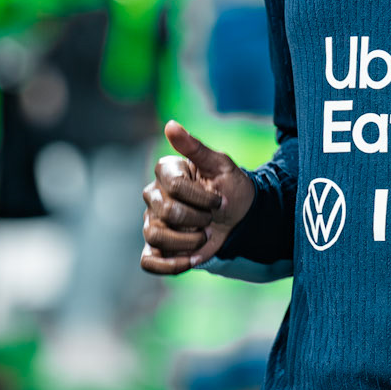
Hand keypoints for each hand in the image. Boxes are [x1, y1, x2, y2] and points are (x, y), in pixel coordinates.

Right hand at [140, 120, 254, 275]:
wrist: (241, 217)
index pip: (174, 186)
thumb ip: (195, 147)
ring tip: (204, 235)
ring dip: (188, 241)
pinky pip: (149, 261)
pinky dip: (170, 265)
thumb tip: (170, 124)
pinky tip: (190, 260)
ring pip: (156, 236)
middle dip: (198, 218)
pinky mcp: (157, 247)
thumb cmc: (230, 188)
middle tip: (211, 216)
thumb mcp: (221, 165)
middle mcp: (154, 195)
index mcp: (166, 172)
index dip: (201, 197)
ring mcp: (152, 221)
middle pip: (166, 212)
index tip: (218, 199)